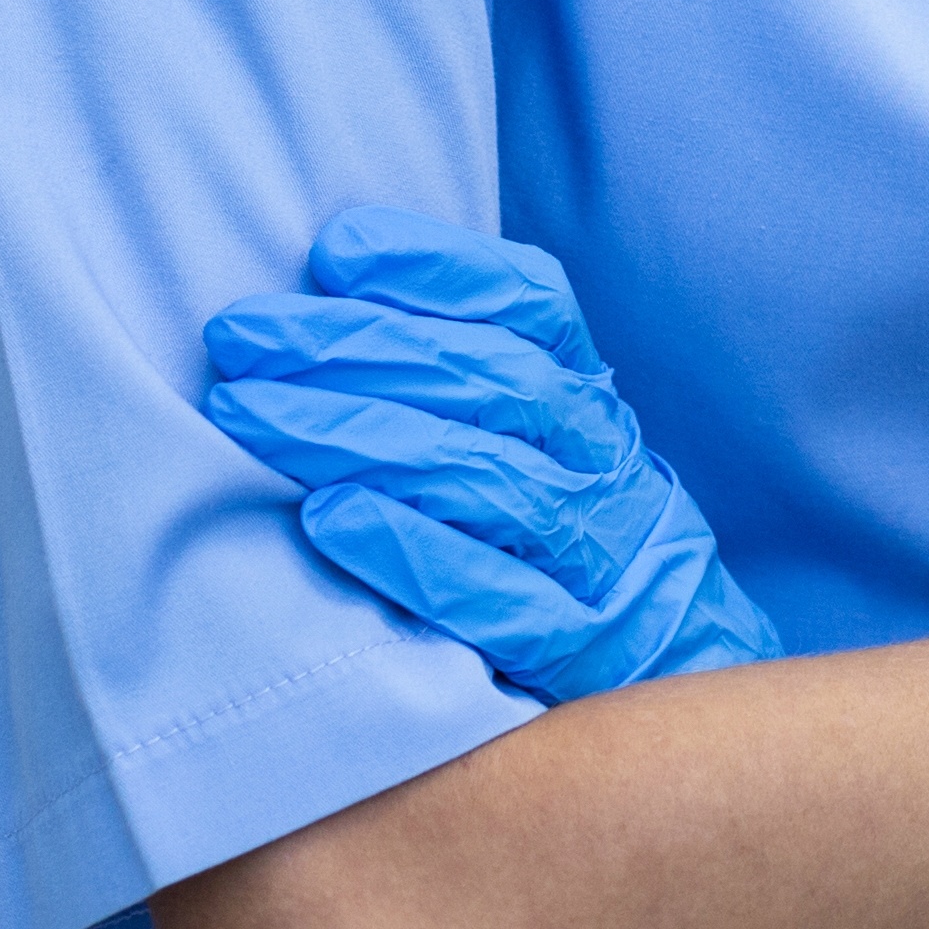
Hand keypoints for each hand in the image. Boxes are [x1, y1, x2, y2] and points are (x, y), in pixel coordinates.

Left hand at [200, 206, 782, 700]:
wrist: (687, 679)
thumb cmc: (578, 551)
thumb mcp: (558, 453)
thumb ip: (477, 384)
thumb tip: (340, 290)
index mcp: (594, 404)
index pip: (532, 306)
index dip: (438, 268)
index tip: (336, 249)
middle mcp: (604, 465)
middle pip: (485, 383)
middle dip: (354, 346)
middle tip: (241, 334)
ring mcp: (597, 557)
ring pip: (478, 474)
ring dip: (356, 433)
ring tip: (249, 413)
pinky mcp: (576, 649)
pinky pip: (494, 596)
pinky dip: (410, 550)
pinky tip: (328, 516)